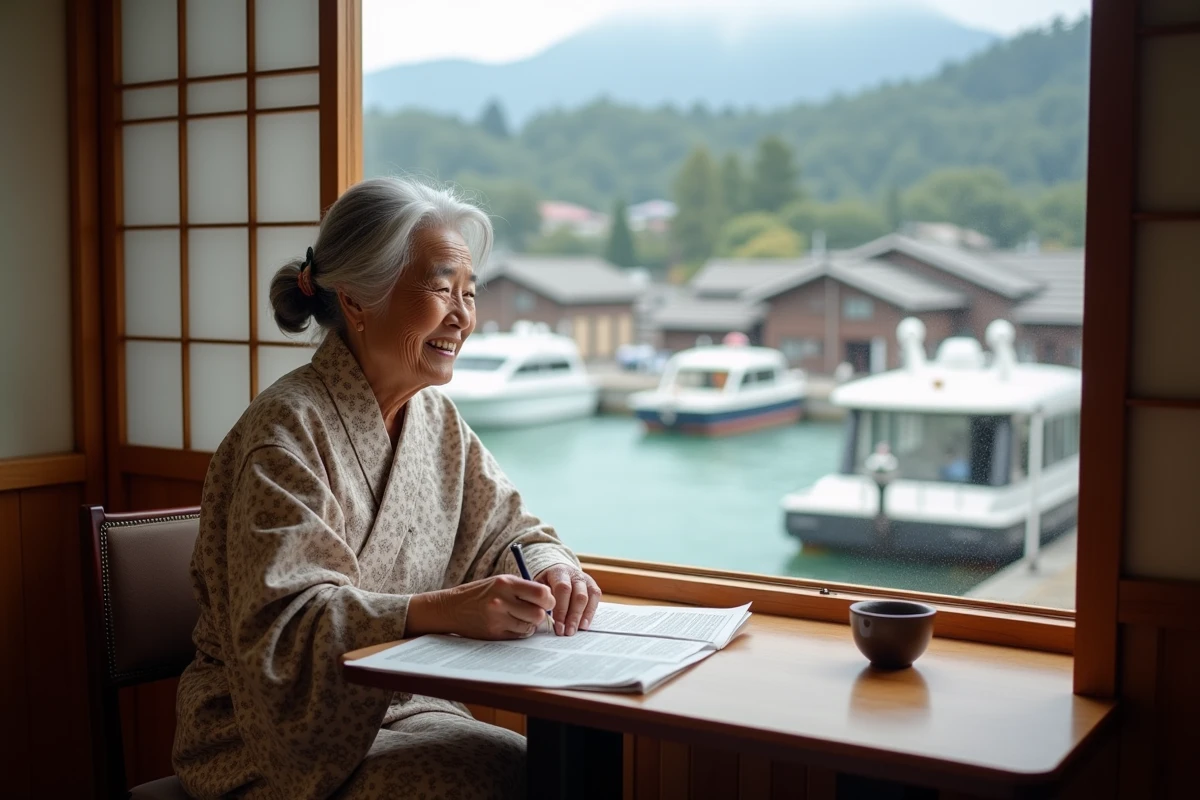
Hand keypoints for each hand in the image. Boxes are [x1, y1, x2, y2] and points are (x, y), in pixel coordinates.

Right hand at [406, 575, 553, 639]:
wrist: (451, 608)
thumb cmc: (480, 593)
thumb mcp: (500, 581)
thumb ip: (523, 588)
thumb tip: (549, 599)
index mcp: (505, 583)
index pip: (541, 593)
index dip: (549, 599)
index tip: (547, 601)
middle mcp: (501, 601)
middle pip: (538, 613)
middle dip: (540, 614)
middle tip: (535, 611)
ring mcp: (497, 619)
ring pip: (529, 626)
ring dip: (529, 624)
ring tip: (520, 617)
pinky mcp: (494, 634)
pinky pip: (518, 636)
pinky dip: (520, 632)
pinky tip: (511, 624)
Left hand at [535, 564, 600, 635]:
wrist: (559, 570)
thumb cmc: (547, 582)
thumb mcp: (539, 585)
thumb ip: (540, 598)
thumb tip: (540, 617)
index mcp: (559, 572)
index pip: (563, 589)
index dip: (561, 609)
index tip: (558, 626)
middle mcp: (575, 575)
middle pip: (578, 595)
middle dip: (573, 617)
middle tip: (567, 632)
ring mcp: (586, 580)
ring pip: (588, 598)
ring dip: (581, 617)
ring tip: (574, 630)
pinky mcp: (593, 587)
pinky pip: (595, 600)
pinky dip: (589, 614)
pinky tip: (583, 625)